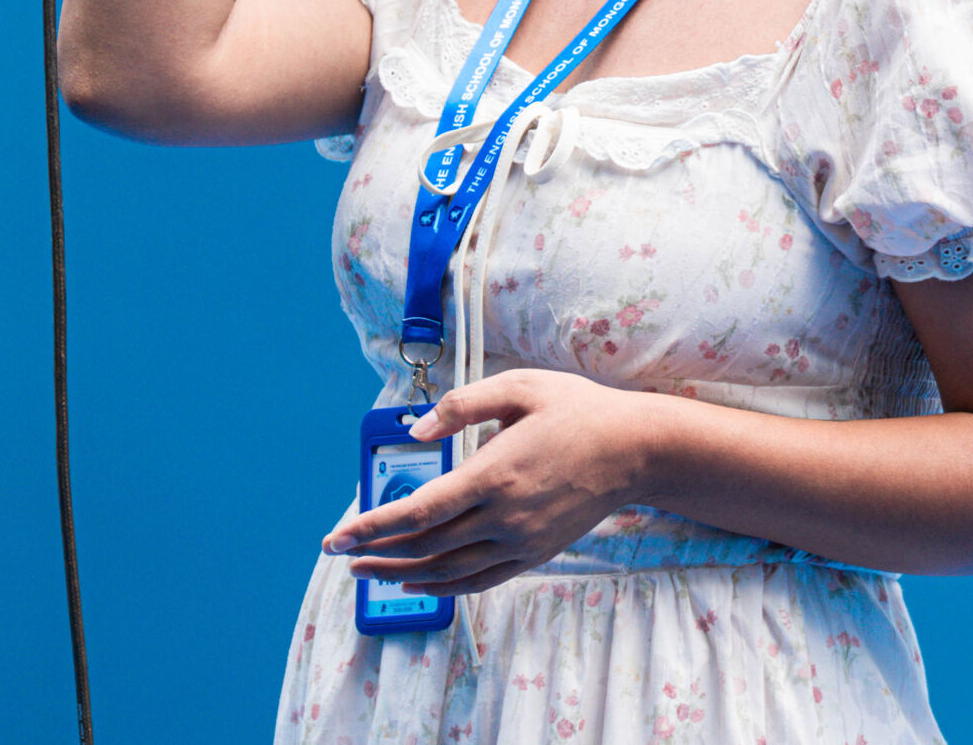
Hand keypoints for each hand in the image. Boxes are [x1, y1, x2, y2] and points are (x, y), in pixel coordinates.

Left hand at [325, 369, 662, 595]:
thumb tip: (415, 429)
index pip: (418, 511)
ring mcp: (521, 540)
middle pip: (425, 546)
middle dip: (376, 553)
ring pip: (448, 570)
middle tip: (340, 552)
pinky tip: (418, 580)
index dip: (372, 526)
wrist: (635, 450)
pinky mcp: (534, 553)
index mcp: (494, 473)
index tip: (337, 536)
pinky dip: (442, 586)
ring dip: (401, 574)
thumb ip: (461, 405)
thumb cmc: (577, 410)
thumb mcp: (520, 387)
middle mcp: (504, 516)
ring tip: (368, 572)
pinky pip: (478, 580)